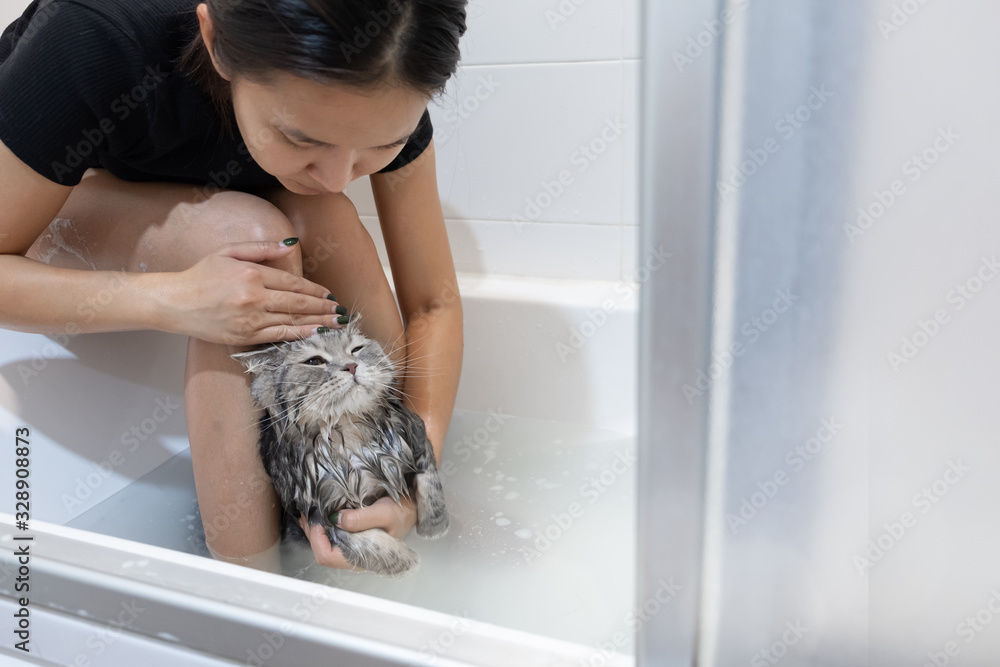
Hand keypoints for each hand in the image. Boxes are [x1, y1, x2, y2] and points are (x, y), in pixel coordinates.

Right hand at [163, 241, 343, 344]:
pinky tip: (314, 333)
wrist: (175, 303)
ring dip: (318, 322)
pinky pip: (278, 335)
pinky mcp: (244, 337)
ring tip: (336, 323)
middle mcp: (253, 298)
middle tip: (341, 310)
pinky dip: (299, 334)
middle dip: (323, 307)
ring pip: (292, 320)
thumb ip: (262, 248)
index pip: (292, 283)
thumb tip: (291, 245)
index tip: (329, 294)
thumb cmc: (201, 275)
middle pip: (297, 303)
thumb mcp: (229, 252)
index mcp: (251, 274)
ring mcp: (249, 320)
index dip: (315, 290)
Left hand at [297, 495, 416, 570]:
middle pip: (322, 552)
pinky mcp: (354, 540)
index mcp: (363, 557)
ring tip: (311, 512)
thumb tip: (336, 519)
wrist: (414, 510)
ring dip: (315, 530)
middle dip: (311, 533)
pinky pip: (332, 538)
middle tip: (307, 513)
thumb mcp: (384, 512)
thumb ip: (361, 518)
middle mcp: (355, 557)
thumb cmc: (402, 513)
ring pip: (325, 546)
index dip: (316, 539)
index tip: (316, 520)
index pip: (327, 556)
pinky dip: (323, 527)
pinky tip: (321, 515)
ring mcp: (354, 549)